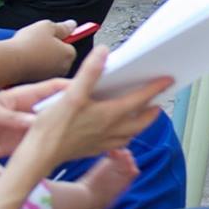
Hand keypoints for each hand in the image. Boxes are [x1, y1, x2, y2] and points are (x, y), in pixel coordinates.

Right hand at [10, 21, 82, 81]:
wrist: (10, 62)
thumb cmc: (29, 44)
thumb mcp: (47, 26)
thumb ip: (62, 26)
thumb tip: (72, 25)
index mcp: (69, 55)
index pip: (68, 46)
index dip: (57, 39)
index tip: (47, 36)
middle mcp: (63, 69)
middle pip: (59, 57)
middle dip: (50, 50)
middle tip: (36, 43)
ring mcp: (50, 77)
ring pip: (48, 65)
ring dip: (40, 59)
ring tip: (28, 51)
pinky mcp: (38, 83)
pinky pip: (37, 72)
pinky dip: (32, 67)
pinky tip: (23, 61)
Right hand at [18, 46, 170, 168]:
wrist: (40, 155)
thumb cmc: (53, 126)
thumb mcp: (71, 94)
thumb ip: (89, 73)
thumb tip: (104, 53)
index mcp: (110, 114)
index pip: (141, 99)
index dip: (156, 88)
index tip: (168, 79)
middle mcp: (112, 130)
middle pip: (143, 120)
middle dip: (154, 108)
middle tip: (160, 98)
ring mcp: (105, 142)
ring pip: (132, 133)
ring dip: (142, 123)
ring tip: (145, 113)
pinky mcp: (95, 149)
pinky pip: (119, 142)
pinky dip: (126, 135)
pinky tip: (120, 131)